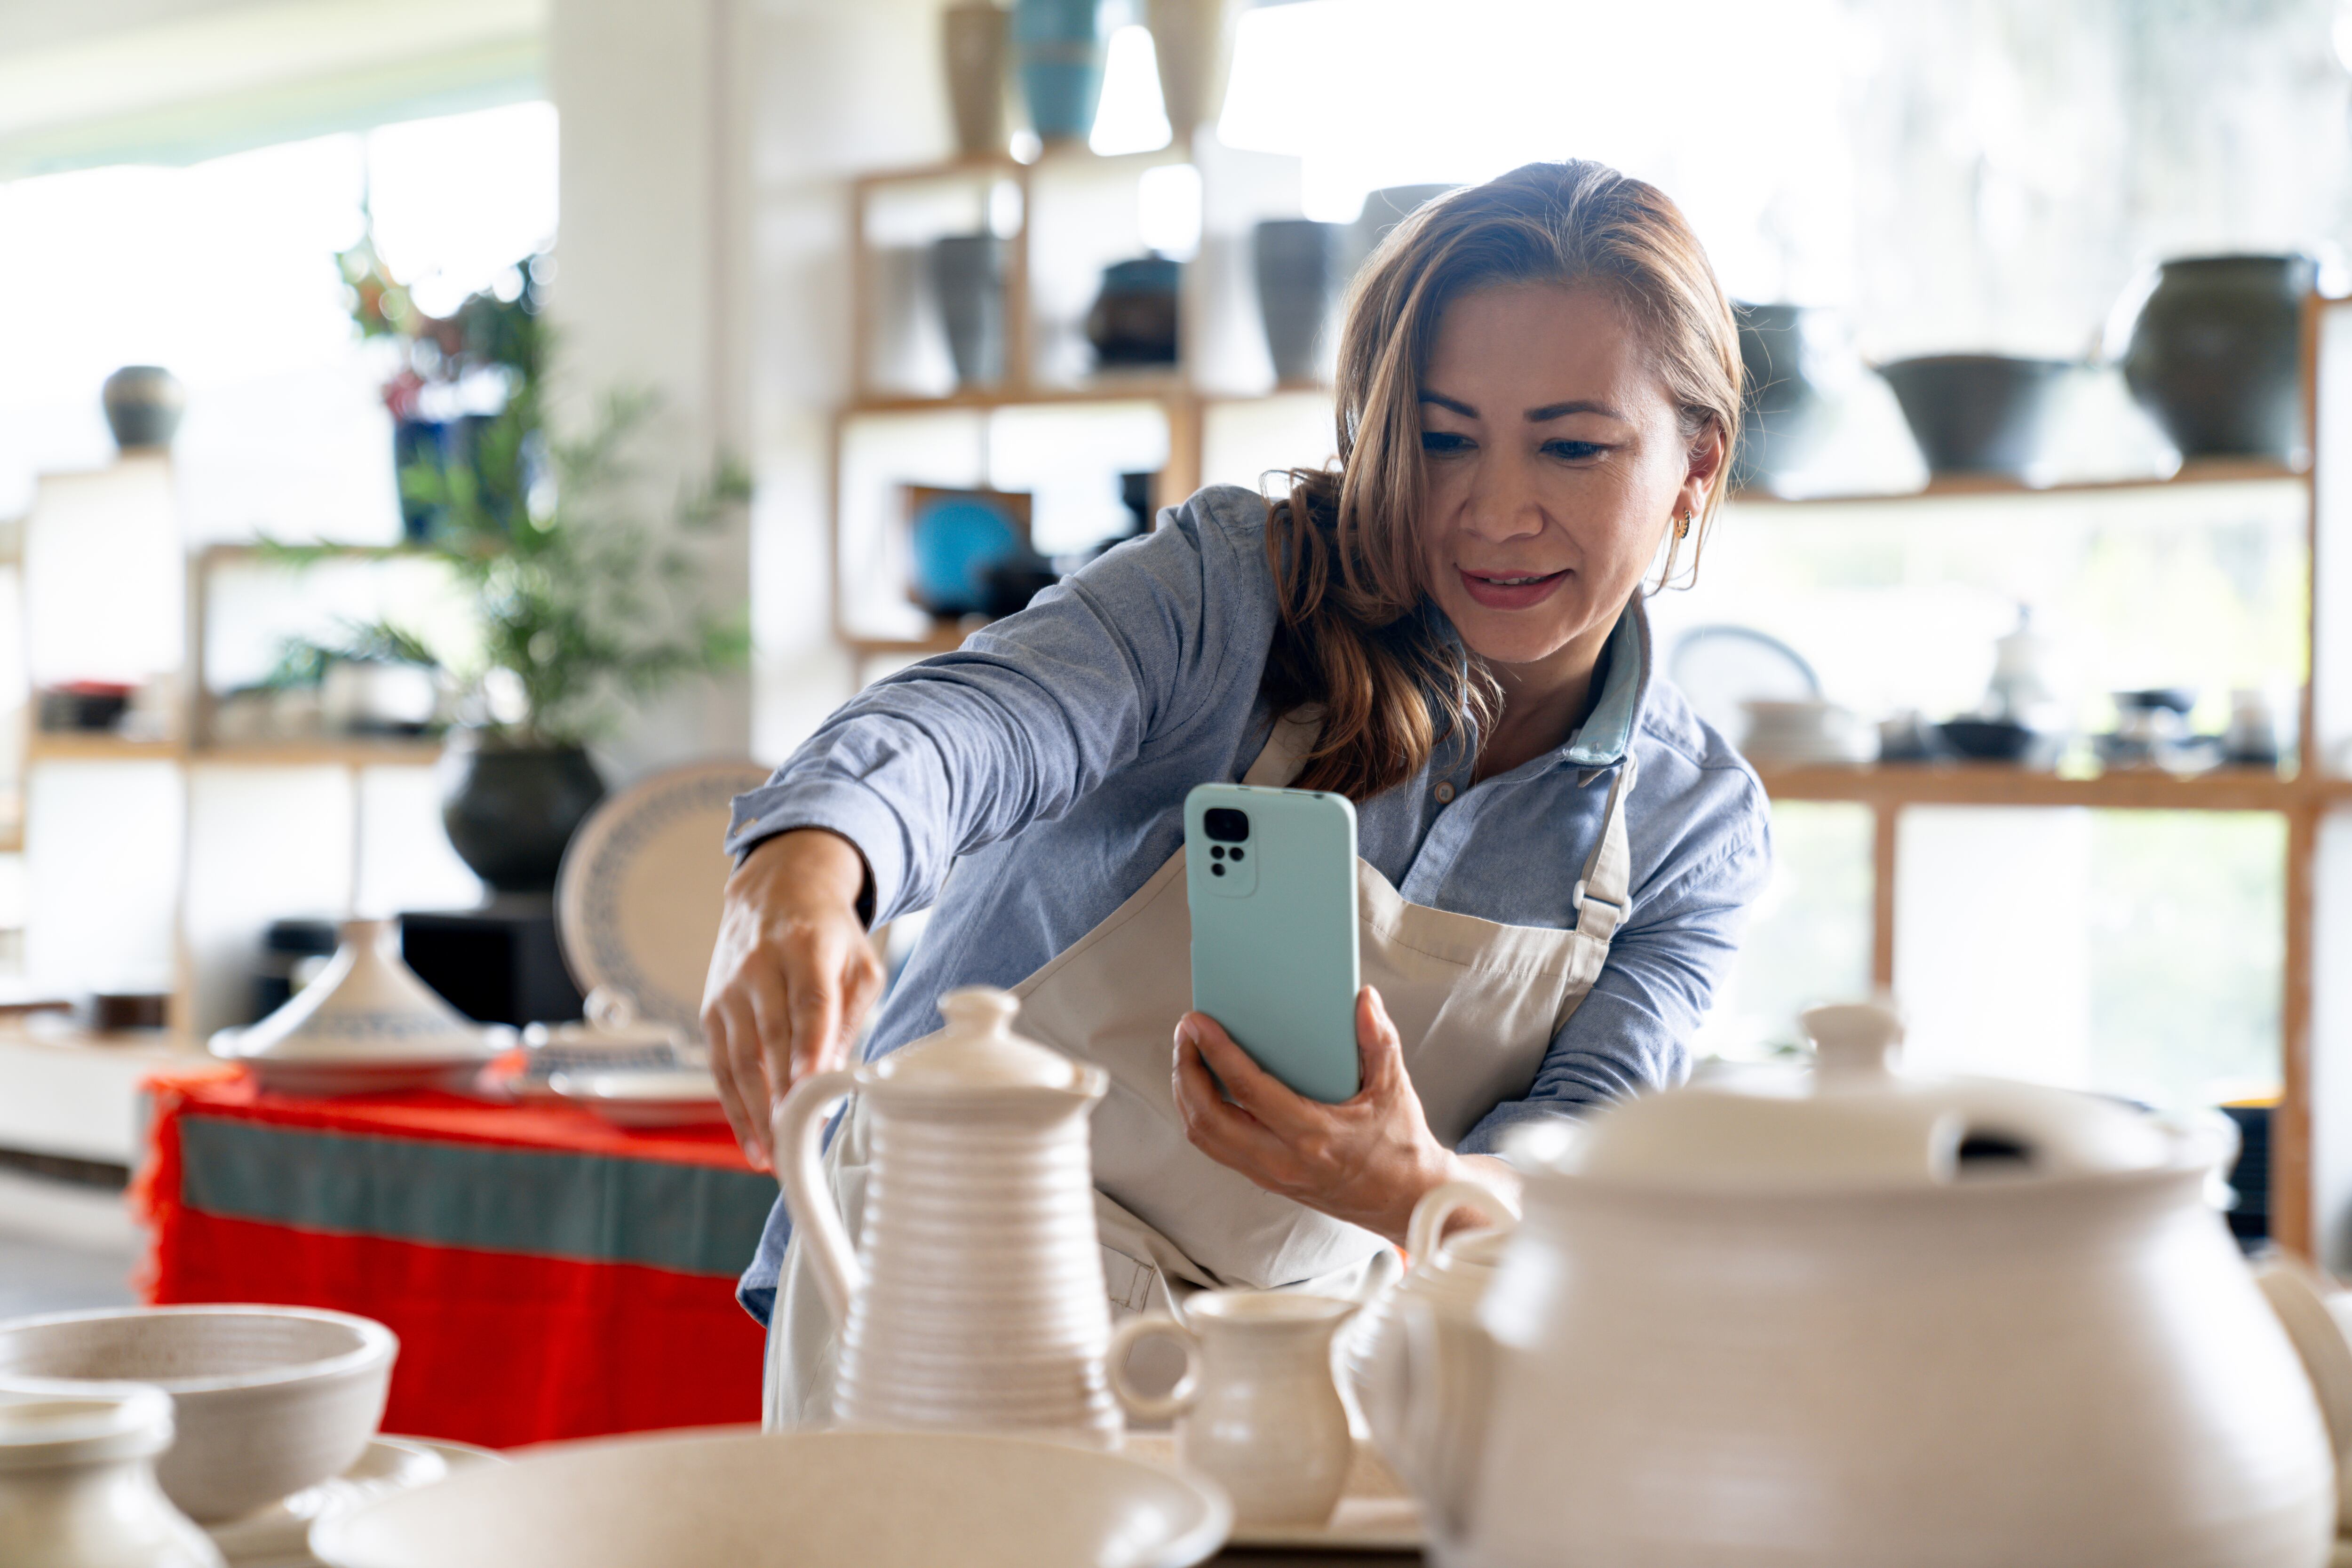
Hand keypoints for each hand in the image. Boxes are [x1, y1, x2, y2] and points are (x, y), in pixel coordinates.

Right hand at [701, 829, 883, 1170]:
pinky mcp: (711, 1010)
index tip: (814, 1090)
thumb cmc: (830, 936)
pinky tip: (752, 1139)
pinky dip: (735, 1106)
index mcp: (808, 948)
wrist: (775, 891)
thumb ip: (850, 1017)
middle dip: (782, 1095)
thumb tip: (834, 1080)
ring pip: (740, 1059)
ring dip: (755, 1112)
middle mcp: (761, 967)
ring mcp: (730, 990)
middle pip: (771, 1038)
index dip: (811, 1048)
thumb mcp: (858, 963)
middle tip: (798, 1144)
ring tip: (774, 1156)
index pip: (810, 1003)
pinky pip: (721, 1065)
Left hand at [1171, 987, 1517, 1246]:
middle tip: (1185, 1033)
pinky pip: (1217, 1149)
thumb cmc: (1401, 1146)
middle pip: (1208, 1117)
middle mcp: (1283, 1161)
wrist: (1407, 1201)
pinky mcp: (1267, 1181)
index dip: (1217, 1052)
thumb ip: (1378, 1040)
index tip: (1198, 1022)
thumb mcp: (1395, 1089)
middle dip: (1187, 1071)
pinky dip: (1200, 1116)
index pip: (1248, 1089)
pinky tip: (1203, 1088)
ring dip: (1187, 1094)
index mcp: (1313, 1136)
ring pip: (1205, 1137)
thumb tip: (1363, 999)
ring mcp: (1271, 1176)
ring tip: (1187, 1056)